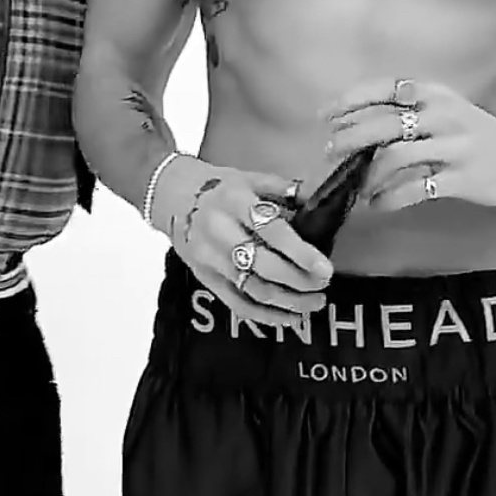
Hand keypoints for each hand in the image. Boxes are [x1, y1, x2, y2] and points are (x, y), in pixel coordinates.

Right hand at [155, 158, 332, 327]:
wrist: (171, 195)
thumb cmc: (218, 186)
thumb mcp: (250, 177)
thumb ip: (285, 190)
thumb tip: (320, 205)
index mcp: (235, 202)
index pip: (271, 231)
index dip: (300, 253)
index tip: (325, 268)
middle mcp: (220, 232)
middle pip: (263, 266)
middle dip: (299, 281)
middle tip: (323, 285)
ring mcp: (210, 259)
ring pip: (253, 289)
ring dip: (288, 302)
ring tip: (314, 303)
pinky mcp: (205, 278)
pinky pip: (237, 304)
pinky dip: (266, 316)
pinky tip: (290, 317)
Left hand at [319, 77, 495, 211]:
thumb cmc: (473, 132)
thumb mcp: (444, 109)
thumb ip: (407, 111)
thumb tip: (354, 123)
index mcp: (434, 94)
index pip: (384, 90)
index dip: (350, 101)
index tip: (326, 115)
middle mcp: (442, 115)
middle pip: (384, 124)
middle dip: (350, 138)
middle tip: (330, 151)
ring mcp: (452, 147)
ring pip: (395, 157)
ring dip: (367, 173)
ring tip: (356, 185)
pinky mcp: (459, 178)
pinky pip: (414, 189)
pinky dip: (388, 198)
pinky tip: (377, 204)